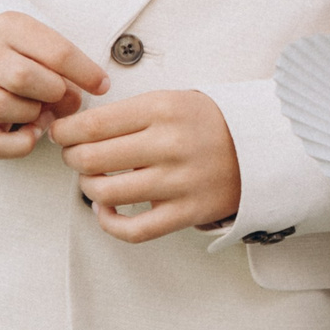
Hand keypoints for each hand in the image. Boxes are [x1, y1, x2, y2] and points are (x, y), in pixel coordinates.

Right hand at [0, 12, 106, 156]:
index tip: (102, 85)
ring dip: (32, 114)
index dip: (86, 73)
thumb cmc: (25, 52)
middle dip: (53, 92)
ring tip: (41, 109)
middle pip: (22, 77)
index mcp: (11, 29)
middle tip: (61, 95)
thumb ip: (66, 67)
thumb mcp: (46, 45)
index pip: (56, 52)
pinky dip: (18, 145)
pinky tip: (33, 133)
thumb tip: (75, 99)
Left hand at [46, 89, 240, 242]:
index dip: (65, 133)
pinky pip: (133, 229)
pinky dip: (109, 223)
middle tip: (78, 157)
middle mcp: (170, 144)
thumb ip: (129, 114)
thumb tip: (77, 133)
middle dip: (73, 159)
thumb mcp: (173, 100)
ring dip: (89, 188)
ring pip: (105, 193)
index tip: (63, 136)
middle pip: (90, 159)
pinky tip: (108, 210)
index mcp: (164, 109)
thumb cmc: (213, 124)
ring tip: (97, 181)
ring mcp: (180, 181)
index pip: (90, 125)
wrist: (266, 146)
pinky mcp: (188, 211)